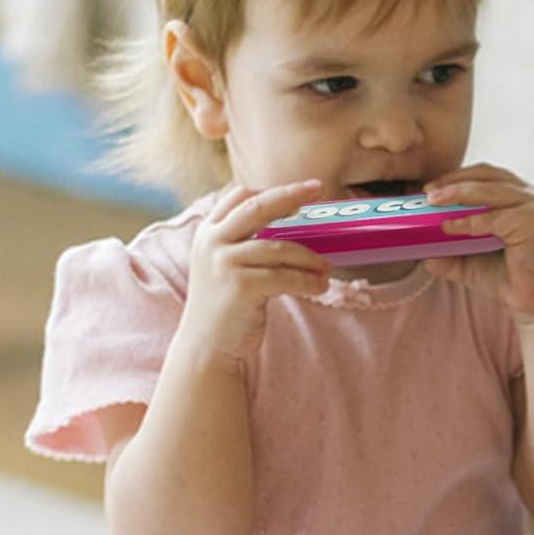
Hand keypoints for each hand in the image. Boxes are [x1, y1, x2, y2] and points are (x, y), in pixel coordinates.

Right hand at [179, 181, 331, 365]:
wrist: (207, 346)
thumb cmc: (227, 306)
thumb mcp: (228, 267)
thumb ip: (247, 244)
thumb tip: (295, 230)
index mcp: (208, 233)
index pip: (239, 198)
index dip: (271, 191)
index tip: (301, 190)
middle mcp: (212, 242)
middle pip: (257, 207)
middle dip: (290, 195)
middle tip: (318, 188)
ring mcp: (224, 263)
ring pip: (278, 248)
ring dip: (309, 257)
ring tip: (326, 268)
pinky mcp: (240, 286)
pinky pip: (284, 277)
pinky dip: (307, 281)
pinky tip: (319, 286)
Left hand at [422, 164, 533, 320]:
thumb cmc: (511, 279)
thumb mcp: (473, 263)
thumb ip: (451, 255)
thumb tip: (422, 255)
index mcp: (519, 196)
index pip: (484, 175)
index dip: (456, 177)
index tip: (430, 188)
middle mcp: (530, 196)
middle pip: (485, 176)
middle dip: (452, 182)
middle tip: (427, 193)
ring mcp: (533, 207)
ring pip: (487, 191)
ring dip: (456, 194)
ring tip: (432, 203)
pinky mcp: (531, 224)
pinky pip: (492, 217)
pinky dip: (468, 220)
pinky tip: (449, 226)